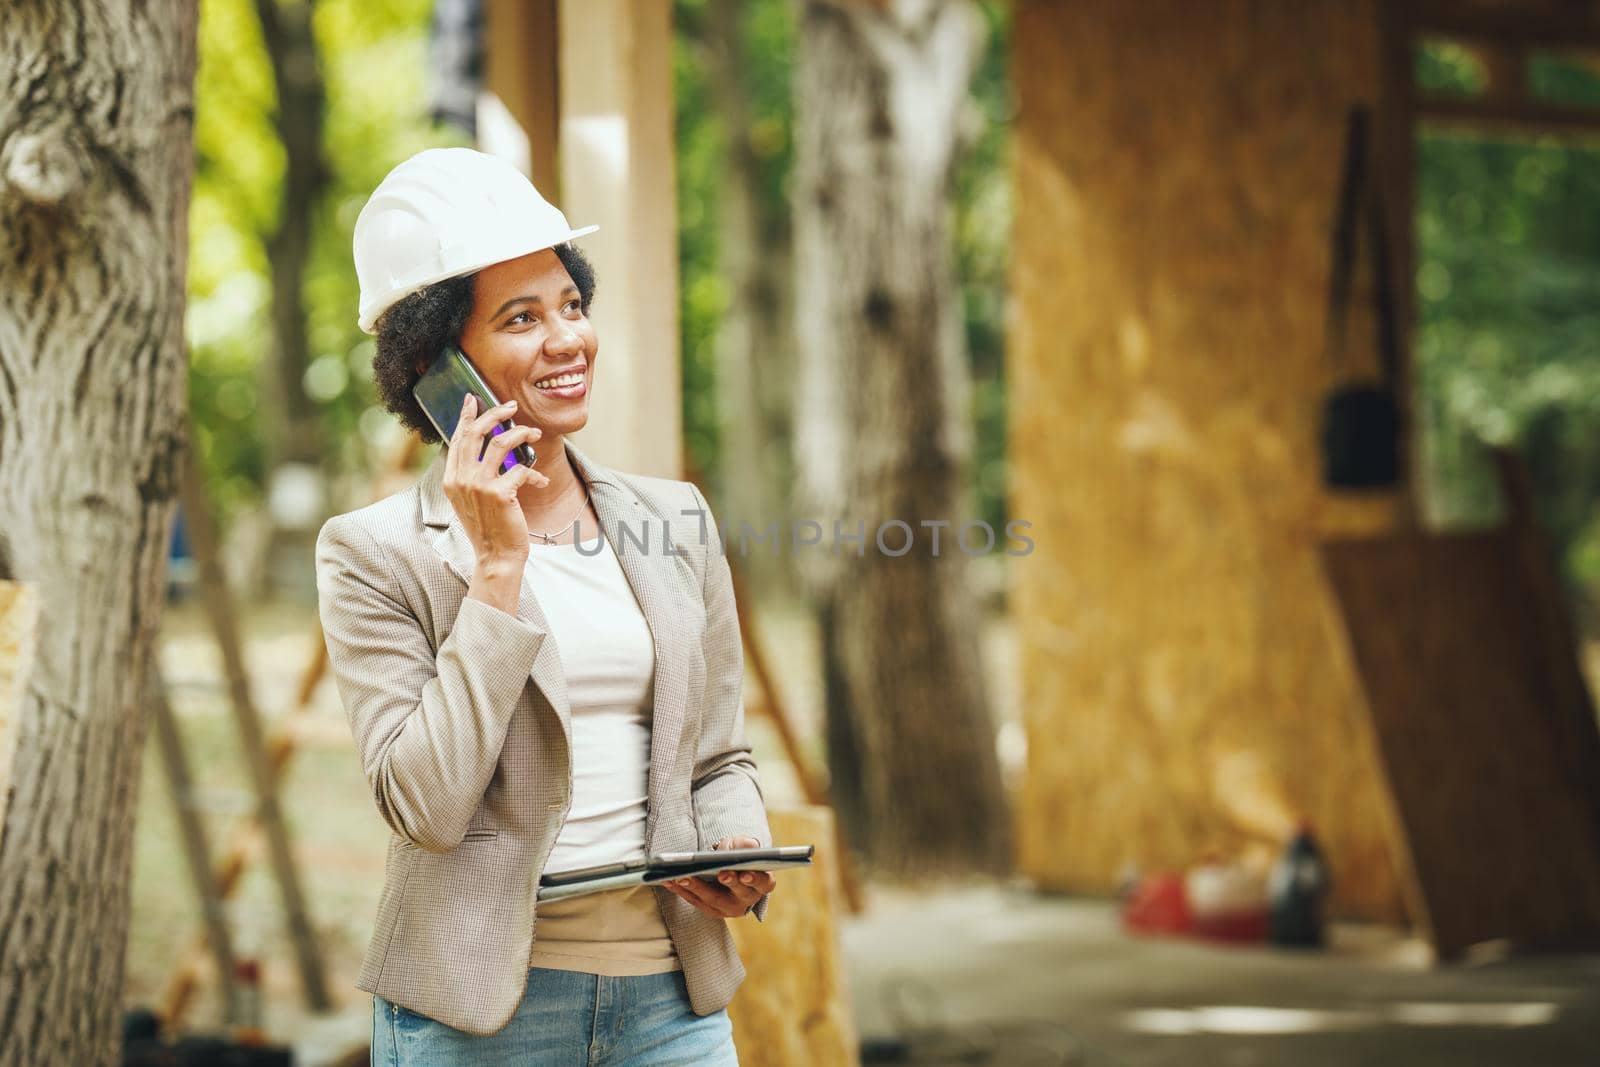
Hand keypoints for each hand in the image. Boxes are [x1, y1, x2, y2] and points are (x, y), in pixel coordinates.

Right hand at [443, 394, 548, 566]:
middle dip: (495, 413)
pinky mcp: (500, 493)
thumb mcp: (470, 500)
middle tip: (511, 407)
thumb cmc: (488, 528)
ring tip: (535, 434)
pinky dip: (536, 473)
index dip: (466, 417)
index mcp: (451, 479)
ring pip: (501, 442)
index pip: (457, 439)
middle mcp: (461, 479)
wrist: (496, 556)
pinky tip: (542, 481)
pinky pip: (522, 469)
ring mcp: (479, 485)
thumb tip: (487, 447)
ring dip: (522, 433)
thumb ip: (471, 475)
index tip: (473, 400)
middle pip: (477, 432)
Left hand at [662, 836, 774, 918]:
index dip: (755, 879)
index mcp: (763, 883)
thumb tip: (728, 851)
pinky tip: (669, 880)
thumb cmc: (740, 855)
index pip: (763, 882)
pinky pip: (695, 901)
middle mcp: (748, 900)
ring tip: (681, 876)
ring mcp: (729, 908)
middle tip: (720, 874)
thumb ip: (743, 845)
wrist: (732, 869)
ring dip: (696, 887)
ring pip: (712, 900)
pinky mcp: (711, 910)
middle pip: (737, 894)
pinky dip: (681, 890)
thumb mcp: (745, 845)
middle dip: (726, 883)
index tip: (745, 874)